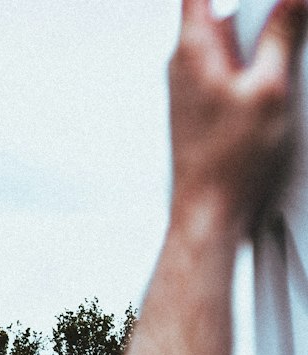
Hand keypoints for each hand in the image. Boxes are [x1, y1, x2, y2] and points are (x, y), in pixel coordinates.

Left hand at [169, 0, 307, 240]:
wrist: (206, 215)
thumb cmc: (230, 161)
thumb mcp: (270, 89)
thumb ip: (282, 34)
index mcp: (192, 46)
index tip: (268, 3)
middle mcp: (183, 61)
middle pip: (222, 11)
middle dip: (259, 15)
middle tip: (289, 22)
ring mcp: (189, 85)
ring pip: (227, 42)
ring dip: (258, 44)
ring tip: (277, 70)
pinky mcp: (199, 106)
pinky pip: (227, 70)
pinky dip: (251, 68)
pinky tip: (269, 89)